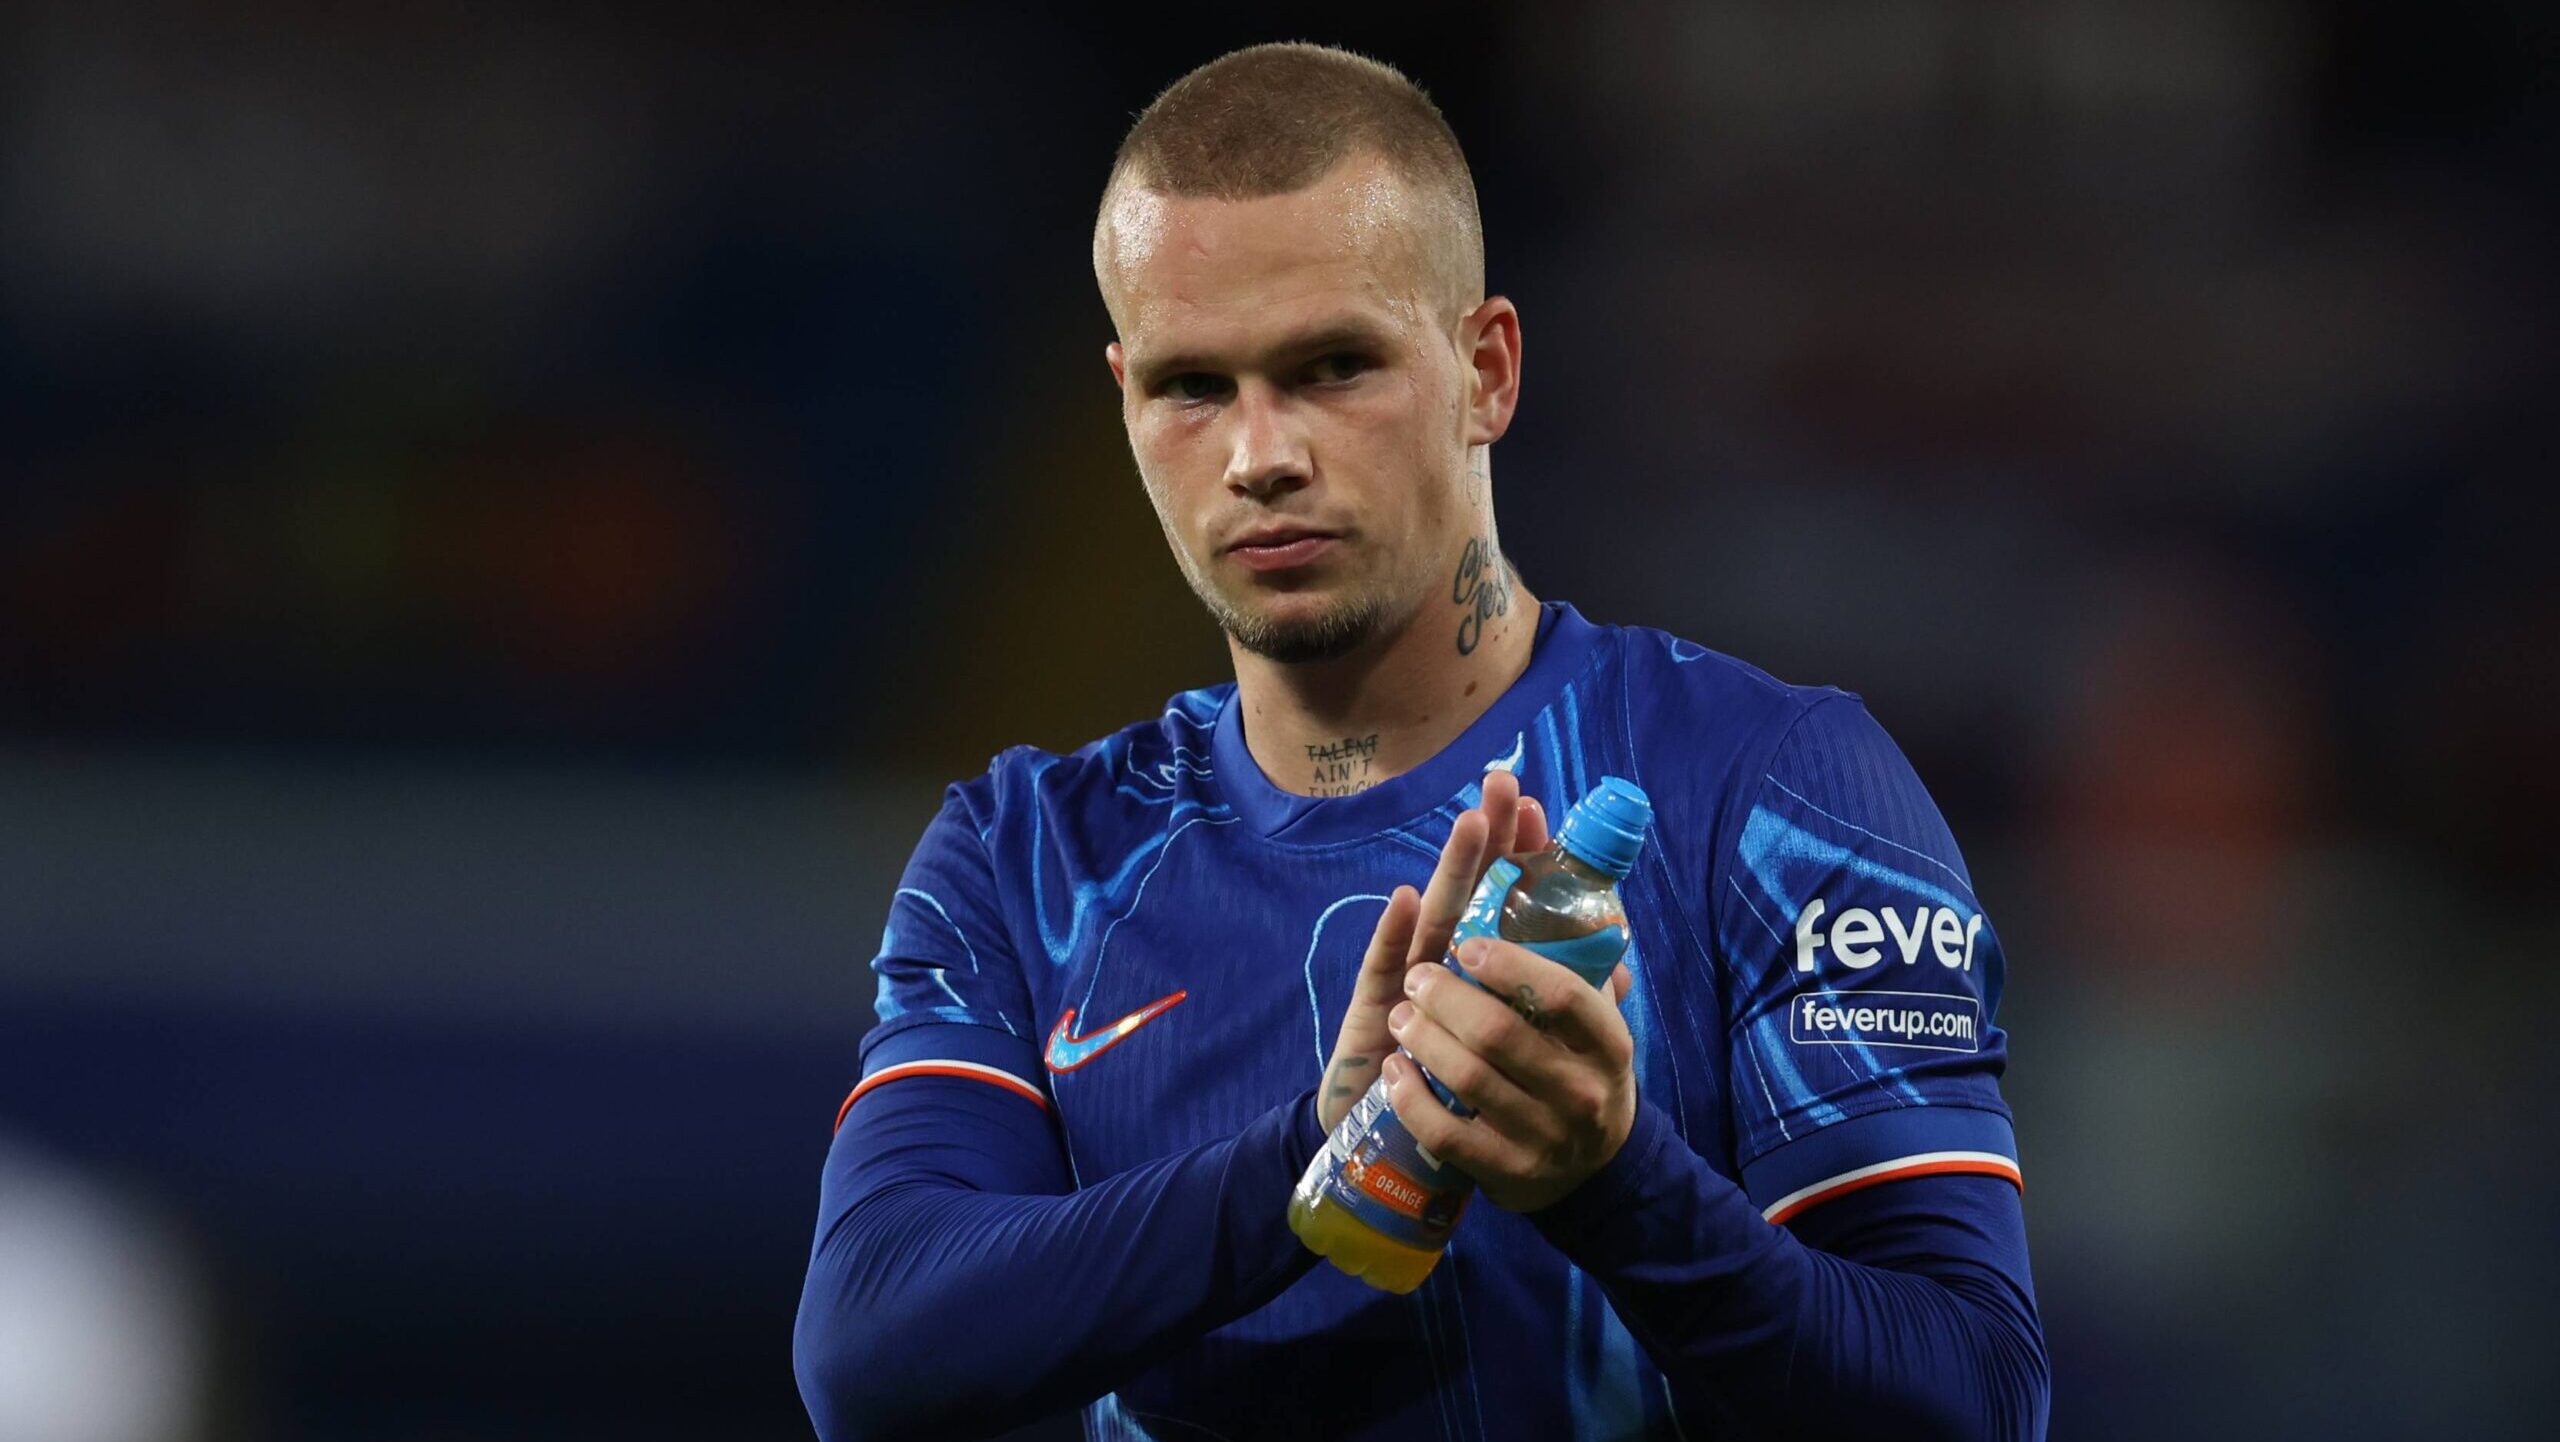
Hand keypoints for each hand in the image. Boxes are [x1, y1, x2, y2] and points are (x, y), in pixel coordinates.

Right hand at [1316, 769, 1548, 1131]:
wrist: (1390, 1150)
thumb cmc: (1456, 1091)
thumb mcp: (1516, 1051)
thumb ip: (1558, 1008)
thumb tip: (1620, 970)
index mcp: (1479, 967)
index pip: (1504, 898)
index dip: (1519, 854)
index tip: (1535, 807)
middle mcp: (1442, 963)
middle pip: (1469, 891)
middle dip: (1488, 840)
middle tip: (1501, 785)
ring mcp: (1406, 983)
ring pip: (1434, 919)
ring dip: (1452, 871)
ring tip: (1471, 823)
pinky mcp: (1372, 1013)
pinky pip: (1383, 971)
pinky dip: (1392, 935)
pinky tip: (1403, 901)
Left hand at [1381, 934, 1638, 1212]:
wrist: (1597, 1171)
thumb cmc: (1584, 1076)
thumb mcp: (1599, 1030)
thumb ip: (1585, 975)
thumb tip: (1561, 913)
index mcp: (1608, 1046)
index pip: (1561, 994)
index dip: (1507, 965)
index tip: (1467, 947)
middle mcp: (1580, 1093)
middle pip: (1498, 1032)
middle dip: (1444, 997)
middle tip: (1416, 979)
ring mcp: (1543, 1137)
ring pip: (1466, 1078)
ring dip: (1421, 1038)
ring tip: (1400, 1016)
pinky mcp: (1505, 1172)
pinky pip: (1444, 1132)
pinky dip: (1411, 1097)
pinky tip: (1396, 1070)